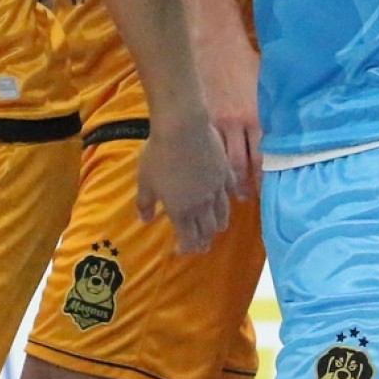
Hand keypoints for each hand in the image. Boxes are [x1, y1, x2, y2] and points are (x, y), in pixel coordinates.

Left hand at [137, 107, 235, 255]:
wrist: (183, 128)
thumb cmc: (158, 155)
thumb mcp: (145, 181)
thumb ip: (145, 203)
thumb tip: (145, 220)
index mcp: (181, 210)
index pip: (188, 238)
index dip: (186, 248)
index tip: (182, 250)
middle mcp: (202, 205)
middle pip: (207, 230)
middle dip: (204, 241)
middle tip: (202, 246)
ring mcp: (217, 188)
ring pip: (223, 214)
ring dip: (219, 224)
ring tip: (218, 228)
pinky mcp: (226, 171)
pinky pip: (232, 190)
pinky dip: (232, 198)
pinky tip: (234, 198)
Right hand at [195, 26, 261, 199]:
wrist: (214, 43)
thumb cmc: (243, 60)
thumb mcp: (265, 86)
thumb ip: (271, 110)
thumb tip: (285, 129)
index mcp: (258, 116)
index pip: (264, 156)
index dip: (264, 177)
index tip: (266, 191)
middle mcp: (239, 123)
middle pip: (242, 164)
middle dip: (244, 185)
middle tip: (245, 198)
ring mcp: (217, 123)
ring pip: (222, 160)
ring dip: (225, 178)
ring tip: (226, 193)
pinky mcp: (200, 119)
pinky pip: (206, 147)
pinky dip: (208, 163)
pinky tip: (208, 173)